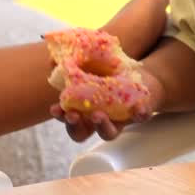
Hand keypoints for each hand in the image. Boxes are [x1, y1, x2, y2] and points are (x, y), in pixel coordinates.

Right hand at [50, 61, 164, 143]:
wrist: (142, 78)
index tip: (55, 108)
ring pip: (109, 133)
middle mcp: (99, 120)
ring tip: (98, 115)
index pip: (68, 120)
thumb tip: (52, 60)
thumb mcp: (91, 67)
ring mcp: (119, 121)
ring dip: (102, 126)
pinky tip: (139, 108)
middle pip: (82, 134)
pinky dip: (140, 114)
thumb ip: (71, 64)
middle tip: (74, 115)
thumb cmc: (111, 74)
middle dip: (75, 127)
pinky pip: (140, 118)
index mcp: (84, 111)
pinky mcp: (139, 114)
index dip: (61, 117)